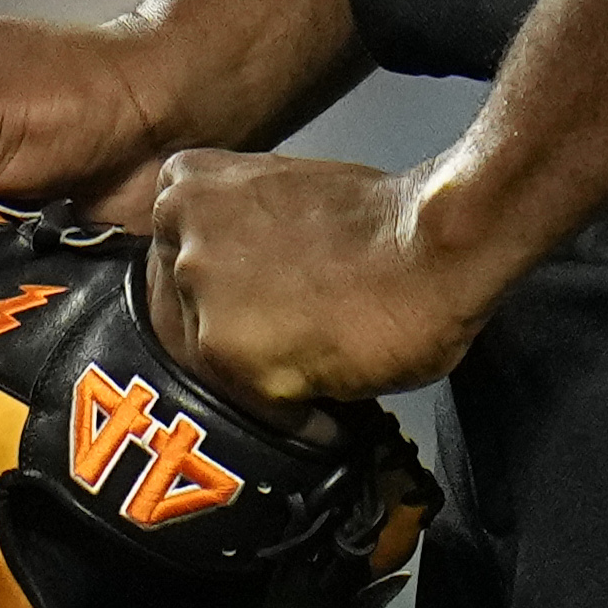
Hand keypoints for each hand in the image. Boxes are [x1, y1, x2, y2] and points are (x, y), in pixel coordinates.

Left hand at [131, 149, 498, 407]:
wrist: (435, 245)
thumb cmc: (384, 219)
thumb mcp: (282, 192)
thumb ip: (239, 230)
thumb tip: (244, 280)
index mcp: (184, 190)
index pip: (172, 267)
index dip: (219, 295)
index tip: (251, 308)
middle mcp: (179, 243)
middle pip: (188, 320)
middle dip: (238, 337)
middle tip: (293, 342)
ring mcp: (201, 299)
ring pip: (219, 368)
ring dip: (266, 377)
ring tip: (322, 368)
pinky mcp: (230, 355)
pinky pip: (258, 412)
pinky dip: (299, 416)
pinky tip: (336, 398)